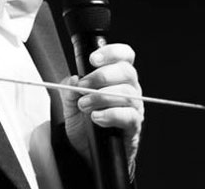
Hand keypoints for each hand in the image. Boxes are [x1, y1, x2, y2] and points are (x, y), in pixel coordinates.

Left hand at [61, 43, 143, 174]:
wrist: (85, 152)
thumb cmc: (83, 123)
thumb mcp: (70, 103)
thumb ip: (69, 89)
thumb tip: (73, 79)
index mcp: (117, 77)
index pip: (125, 56)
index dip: (112, 52)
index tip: (93, 59)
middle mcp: (130, 88)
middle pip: (127, 71)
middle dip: (102, 76)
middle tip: (84, 86)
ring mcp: (134, 107)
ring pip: (126, 93)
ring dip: (101, 97)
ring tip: (84, 105)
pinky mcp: (134, 126)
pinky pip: (129, 115)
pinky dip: (110, 114)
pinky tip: (97, 118)